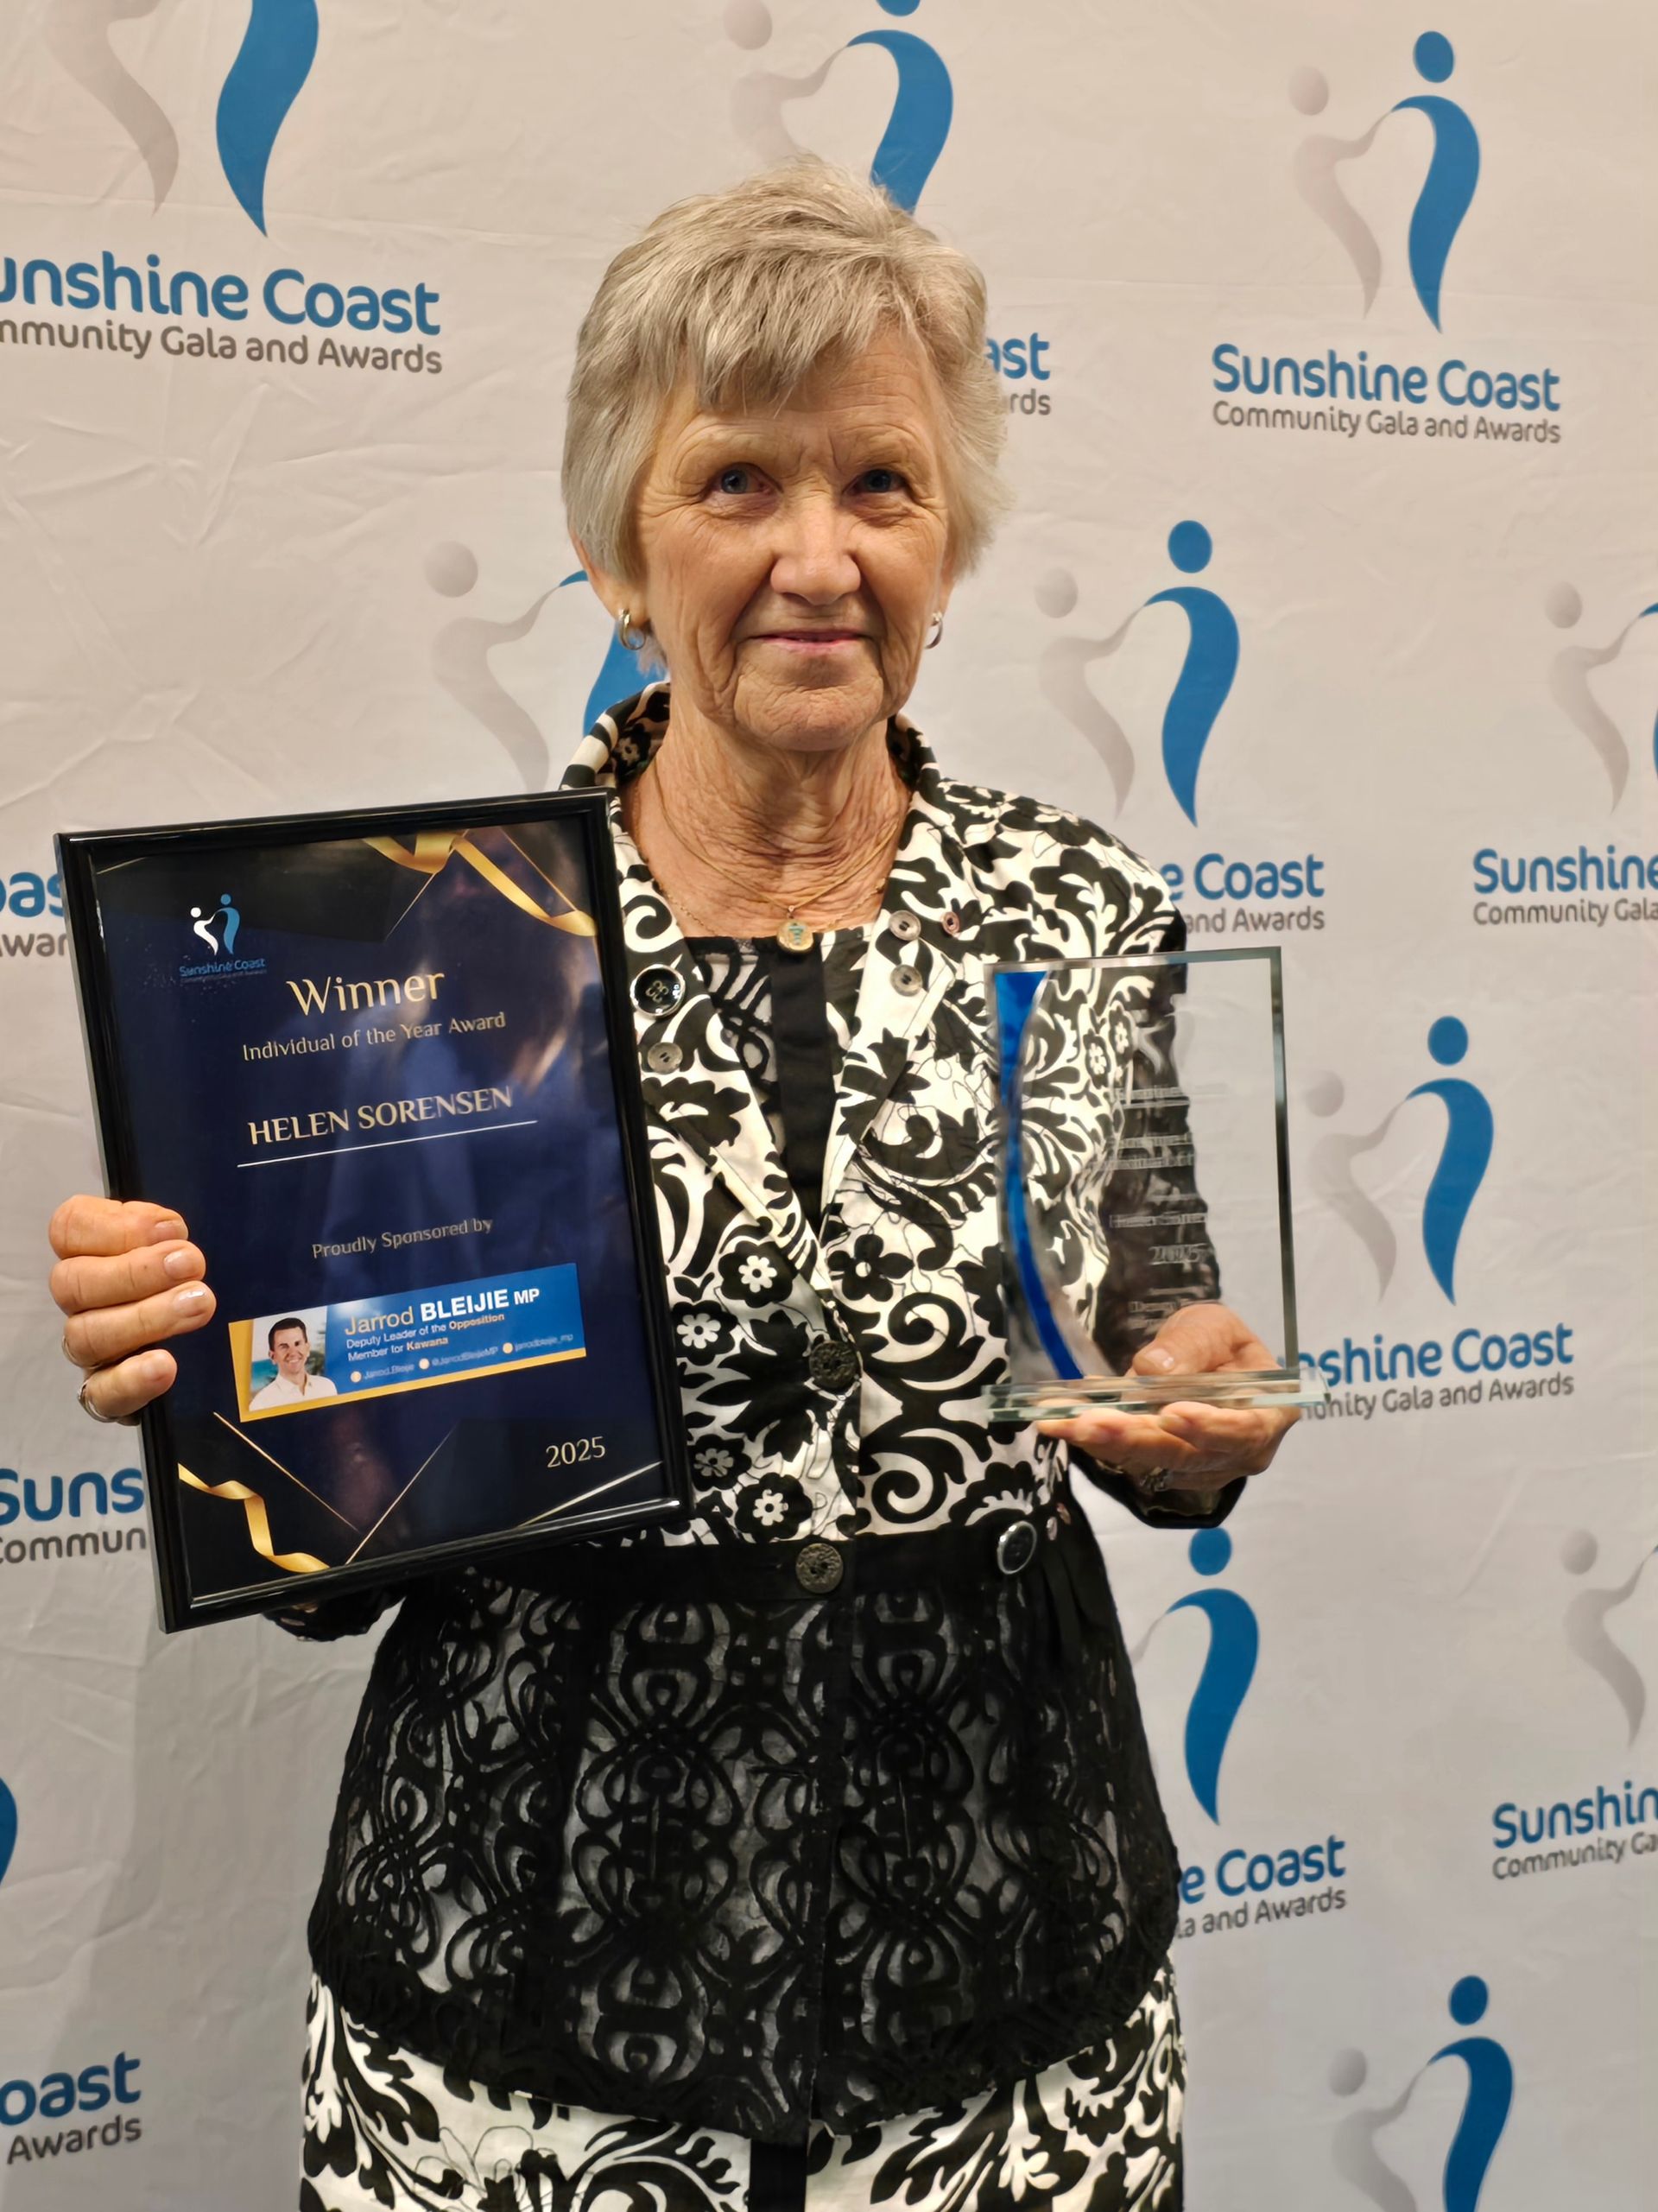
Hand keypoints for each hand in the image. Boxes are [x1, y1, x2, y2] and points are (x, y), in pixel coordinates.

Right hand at [49, 1196, 215, 1423]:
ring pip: (86, 1335)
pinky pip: (101, 1394)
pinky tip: (164, 1365)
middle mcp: (83, 1302)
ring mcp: (92, 1350)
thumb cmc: (197, 1283)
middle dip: (134, 1271)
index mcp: (93, 1254)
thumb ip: (171, 1234)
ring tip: (197, 1305)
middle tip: (191, 1264)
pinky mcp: (110, 1395)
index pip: (68, 1228)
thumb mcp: (189, 1247)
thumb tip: (167, 1231)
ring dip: (145, 1317)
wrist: (225, 1351)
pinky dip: (131, 1379)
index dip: (112, 1225)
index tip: (170, 1229)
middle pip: (72, 1283)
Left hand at [1038, 1301, 1298, 1496]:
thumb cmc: (1221, 1342)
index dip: (1208, 1428)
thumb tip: (1154, 1369)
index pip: (1244, 1431)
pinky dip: (1097, 1440)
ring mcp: (1201, 1467)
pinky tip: (1063, 1421)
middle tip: (1089, 1422)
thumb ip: (1191, 1346)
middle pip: (1187, 1455)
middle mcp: (1239, 1453)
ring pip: (1152, 1462)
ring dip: (1106, 1443)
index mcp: (1268, 1414)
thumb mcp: (1213, 1326)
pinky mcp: (1165, 1468)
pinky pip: (1131, 1458)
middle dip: (1135, 1438)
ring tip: (1064, 1422)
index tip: (1170, 1415)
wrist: (1206, 1360)